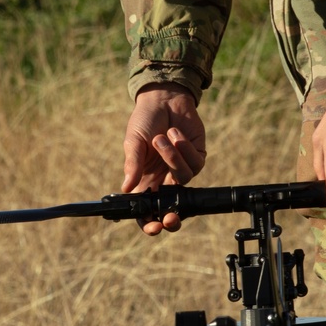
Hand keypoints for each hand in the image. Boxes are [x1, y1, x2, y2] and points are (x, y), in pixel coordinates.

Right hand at [122, 83, 206, 234]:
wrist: (163, 98)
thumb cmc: (145, 120)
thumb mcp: (134, 141)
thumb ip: (132, 164)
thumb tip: (127, 188)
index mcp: (146, 180)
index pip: (147, 209)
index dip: (149, 222)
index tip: (152, 227)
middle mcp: (165, 179)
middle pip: (172, 209)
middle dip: (172, 217)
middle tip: (170, 218)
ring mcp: (182, 168)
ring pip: (184, 178)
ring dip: (172, 157)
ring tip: (161, 137)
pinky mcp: (198, 156)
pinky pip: (195, 163)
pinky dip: (183, 148)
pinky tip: (174, 132)